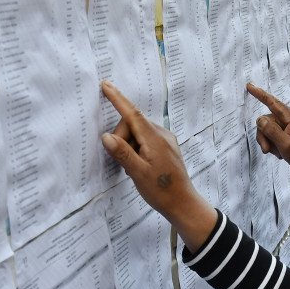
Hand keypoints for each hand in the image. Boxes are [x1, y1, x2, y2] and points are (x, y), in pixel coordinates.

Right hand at [99, 81, 216, 250]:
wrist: (183, 203)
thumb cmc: (161, 190)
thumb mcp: (138, 173)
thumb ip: (122, 153)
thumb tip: (106, 137)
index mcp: (155, 139)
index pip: (133, 114)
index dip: (118, 99)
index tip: (106, 85)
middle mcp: (162, 135)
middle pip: (132, 124)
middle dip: (122, 139)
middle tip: (124, 163)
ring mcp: (166, 140)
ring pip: (138, 133)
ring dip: (130, 146)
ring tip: (135, 168)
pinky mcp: (166, 147)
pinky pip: (146, 140)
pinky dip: (137, 149)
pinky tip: (140, 166)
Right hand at [246, 82, 289, 182]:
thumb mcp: (285, 144)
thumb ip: (271, 131)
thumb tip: (260, 119)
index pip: (272, 102)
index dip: (260, 94)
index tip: (249, 86)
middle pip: (267, 120)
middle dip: (264, 135)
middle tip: (267, 150)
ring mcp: (288, 126)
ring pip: (268, 129)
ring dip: (269, 142)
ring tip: (277, 153)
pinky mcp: (287, 132)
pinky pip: (273, 135)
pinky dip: (273, 144)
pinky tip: (280, 152)